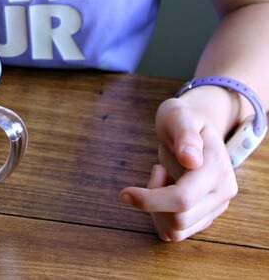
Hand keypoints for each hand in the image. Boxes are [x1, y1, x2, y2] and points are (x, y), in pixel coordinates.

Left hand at [119, 97, 237, 241]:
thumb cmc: (183, 119)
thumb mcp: (179, 116)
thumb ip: (185, 135)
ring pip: (177, 231)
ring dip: (158, 209)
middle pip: (179, 220)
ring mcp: (216, 207)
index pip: (183, 199)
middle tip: (158, 169)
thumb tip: (191, 159)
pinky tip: (166, 191)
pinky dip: (162, 216)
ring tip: (164, 178)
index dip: (151, 200)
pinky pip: (176, 232)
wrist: (195, 127)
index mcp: (217, 168)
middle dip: (155, 199)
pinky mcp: (206, 216)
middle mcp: (223, 192)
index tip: (125, 192)